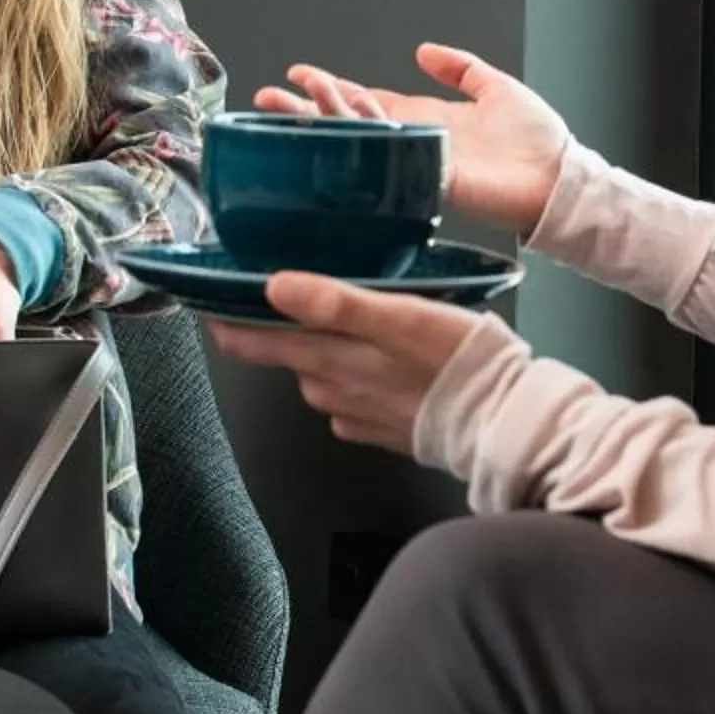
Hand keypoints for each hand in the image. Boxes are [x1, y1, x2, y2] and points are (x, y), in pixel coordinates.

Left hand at [206, 275, 483, 455]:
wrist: (503, 423)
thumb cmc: (458, 364)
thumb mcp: (399, 317)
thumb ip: (335, 303)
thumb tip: (274, 287)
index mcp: (326, 359)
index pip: (247, 341)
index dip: (223, 315)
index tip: (210, 291)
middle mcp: (329, 391)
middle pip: (284, 352)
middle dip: (283, 323)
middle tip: (299, 286)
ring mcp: (352, 413)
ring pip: (320, 371)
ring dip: (329, 346)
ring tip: (359, 317)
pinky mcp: (378, 427)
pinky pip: (352, 394)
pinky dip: (359, 374)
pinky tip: (388, 358)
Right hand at [255, 43, 572, 239]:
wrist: (561, 177)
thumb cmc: (537, 142)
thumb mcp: (495, 88)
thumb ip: (460, 68)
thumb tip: (423, 50)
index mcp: (426, 120)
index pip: (368, 103)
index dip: (334, 89)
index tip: (299, 75)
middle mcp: (413, 142)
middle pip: (349, 122)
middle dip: (307, 108)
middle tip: (267, 95)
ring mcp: (416, 162)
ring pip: (357, 138)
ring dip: (321, 117)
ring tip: (286, 103)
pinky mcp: (428, 180)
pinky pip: (385, 158)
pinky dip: (359, 138)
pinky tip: (333, 124)